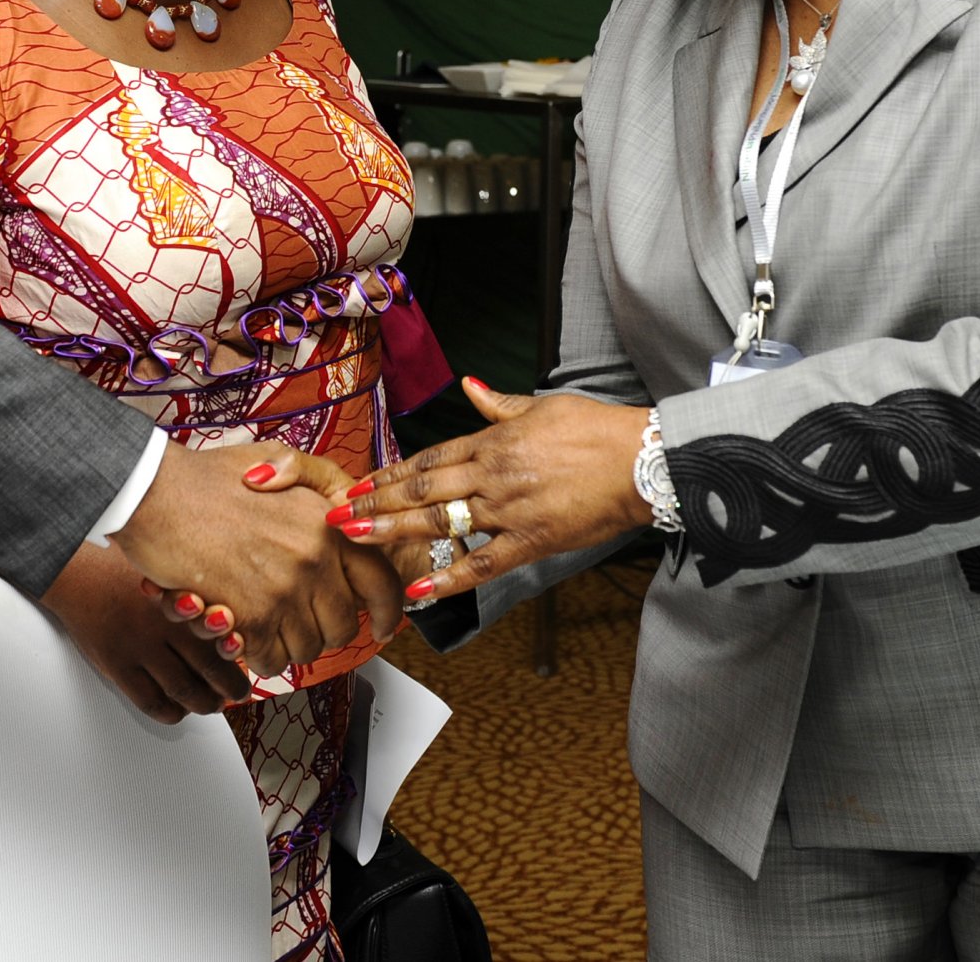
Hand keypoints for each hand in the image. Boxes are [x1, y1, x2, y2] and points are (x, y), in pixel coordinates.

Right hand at [41, 543, 247, 722]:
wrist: (76, 572)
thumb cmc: (122, 568)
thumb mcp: (167, 567)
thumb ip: (197, 584)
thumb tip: (231, 611)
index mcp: (183, 597)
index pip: (226, 637)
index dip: (241, 658)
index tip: (247, 666)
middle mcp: (165, 624)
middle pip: (211, 668)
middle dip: (230, 688)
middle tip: (236, 693)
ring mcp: (141, 647)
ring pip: (184, 690)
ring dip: (204, 704)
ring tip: (211, 704)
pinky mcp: (117, 665)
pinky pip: (151, 701)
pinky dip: (170, 712)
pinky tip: (176, 709)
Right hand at [151, 454, 434, 629]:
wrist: (155, 492)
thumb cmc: (206, 476)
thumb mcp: (277, 461)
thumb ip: (317, 487)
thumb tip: (346, 516)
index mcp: (330, 522)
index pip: (383, 581)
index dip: (387, 611)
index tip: (383, 627)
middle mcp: (317, 556)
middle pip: (344, 625)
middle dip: (323, 629)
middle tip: (297, 619)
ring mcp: (287, 588)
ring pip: (308, 648)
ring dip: (287, 643)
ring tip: (262, 619)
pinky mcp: (253, 615)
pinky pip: (271, 660)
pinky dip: (258, 655)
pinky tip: (242, 632)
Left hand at [330, 378, 650, 602]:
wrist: (643, 459)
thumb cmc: (597, 430)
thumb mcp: (544, 406)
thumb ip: (499, 405)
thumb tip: (469, 387)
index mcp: (494, 442)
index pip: (428, 458)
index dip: (389, 472)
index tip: (359, 483)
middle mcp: (492, 474)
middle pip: (422, 488)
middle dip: (375, 501)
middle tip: (337, 514)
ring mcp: (509, 509)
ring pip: (440, 521)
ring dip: (393, 530)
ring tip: (356, 538)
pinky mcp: (531, 542)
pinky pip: (481, 564)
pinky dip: (448, 579)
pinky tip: (417, 591)